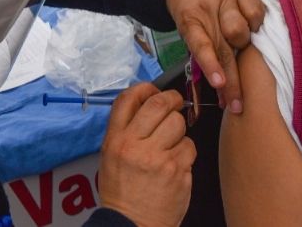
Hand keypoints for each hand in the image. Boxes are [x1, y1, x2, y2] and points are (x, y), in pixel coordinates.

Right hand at [99, 84, 195, 226]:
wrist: (132, 225)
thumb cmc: (123, 192)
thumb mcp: (111, 157)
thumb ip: (126, 130)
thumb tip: (146, 103)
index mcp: (115, 141)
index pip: (128, 99)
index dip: (144, 88)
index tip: (153, 90)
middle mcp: (135, 146)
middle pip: (159, 104)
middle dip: (171, 100)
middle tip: (175, 104)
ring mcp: (158, 158)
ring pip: (179, 123)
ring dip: (179, 130)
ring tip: (171, 143)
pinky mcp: (177, 171)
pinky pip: (190, 146)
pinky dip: (186, 152)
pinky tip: (176, 163)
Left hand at [166, 0, 264, 112]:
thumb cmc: (190, 12)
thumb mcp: (188, 31)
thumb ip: (202, 53)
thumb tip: (222, 88)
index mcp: (190, 20)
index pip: (201, 45)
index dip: (211, 65)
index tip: (220, 85)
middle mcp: (208, 9)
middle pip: (225, 48)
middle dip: (233, 79)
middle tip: (237, 103)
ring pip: (241, 30)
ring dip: (243, 44)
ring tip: (239, 44)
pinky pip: (256, 13)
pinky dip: (255, 24)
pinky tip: (251, 27)